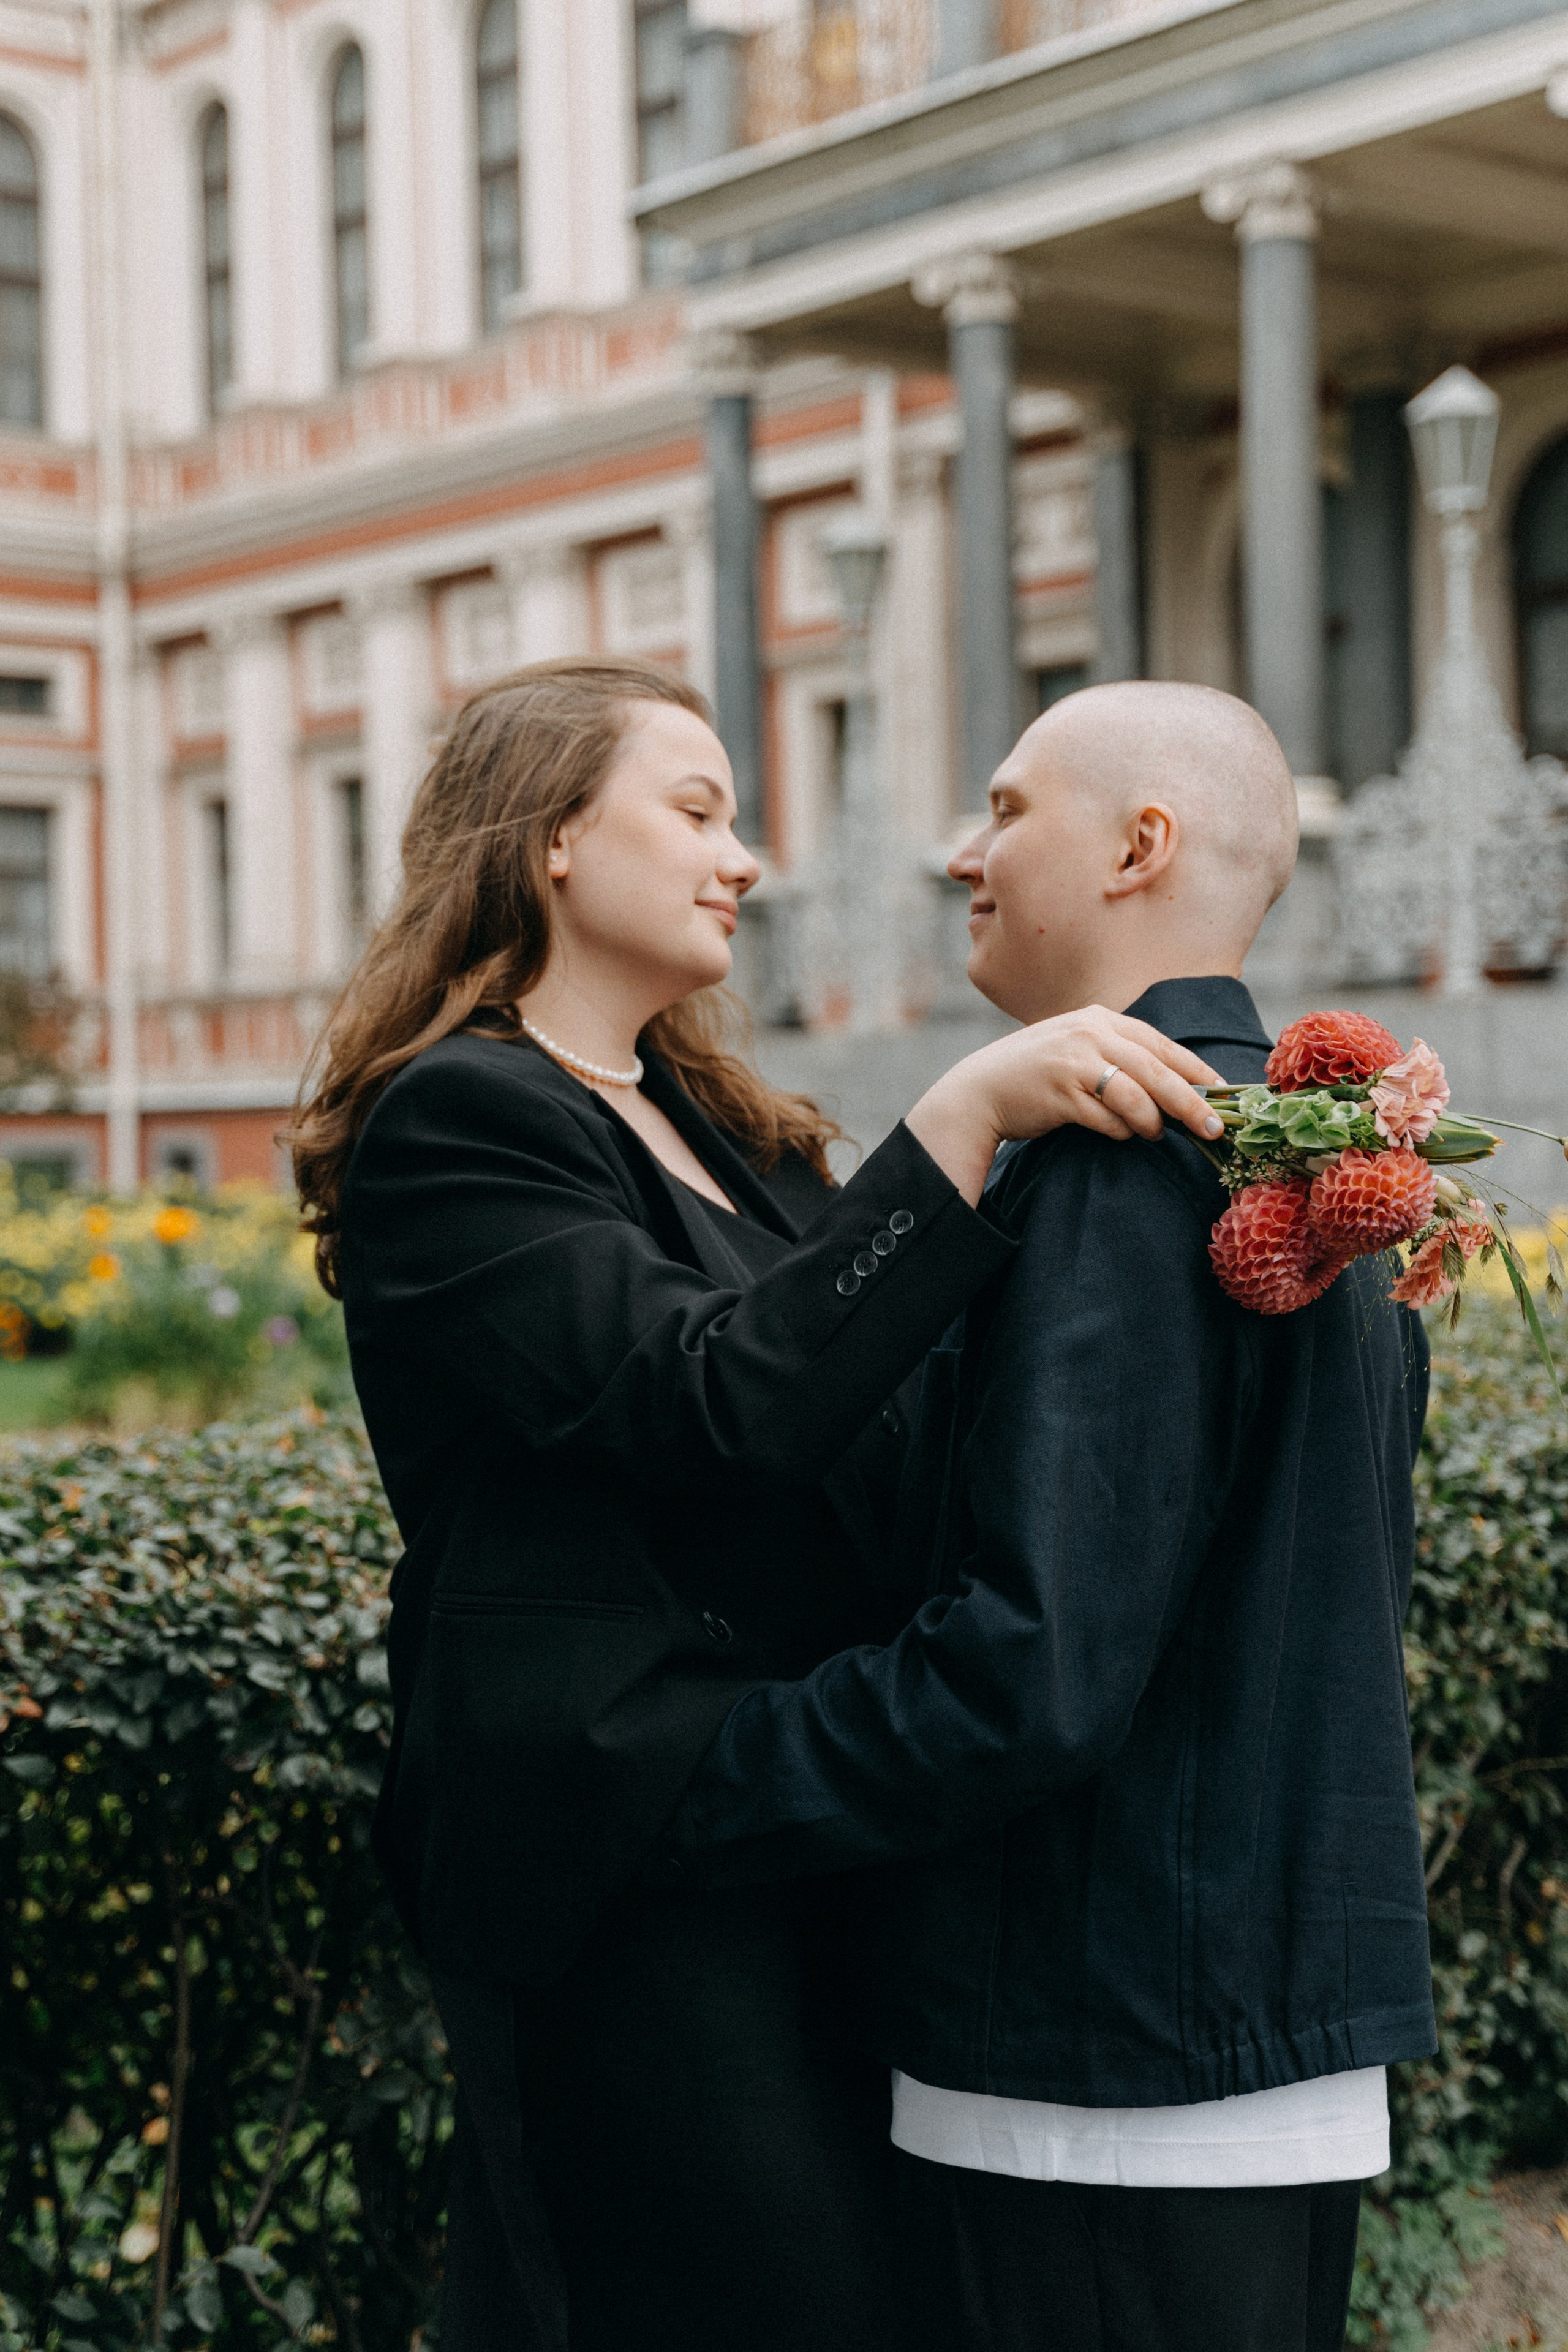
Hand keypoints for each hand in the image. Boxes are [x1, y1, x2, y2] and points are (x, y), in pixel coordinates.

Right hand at [905, 1008, 1225, 1205]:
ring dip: (1153, 1122)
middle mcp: (1089, 1034)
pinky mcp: (1061, 1094)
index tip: (1222, 1093)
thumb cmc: (1037, 1075)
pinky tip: (1119, 1134)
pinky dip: (1121, 1131)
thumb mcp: (1078, 1049)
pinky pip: (1108, 1119)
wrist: (980, 1091)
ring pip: (1137, 1096)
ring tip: (1155, 1134)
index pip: (1160, 1043)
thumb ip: (1118, 1055)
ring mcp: (1074, 1062)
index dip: (1195, 1070)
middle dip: (1192, 1102)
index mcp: (1098, 1019)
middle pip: (1157, 1070)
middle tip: (1215, 1128)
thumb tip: (1176, 1086)